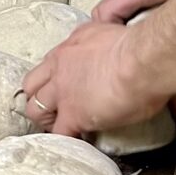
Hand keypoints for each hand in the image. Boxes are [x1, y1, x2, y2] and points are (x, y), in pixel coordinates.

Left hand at [23, 22, 162, 135]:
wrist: (143, 59)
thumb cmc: (139, 44)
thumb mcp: (111, 29)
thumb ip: (103, 33)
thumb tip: (113, 39)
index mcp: (70, 46)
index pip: (49, 64)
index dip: (53, 78)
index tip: (64, 86)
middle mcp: (59, 67)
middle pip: (32, 85)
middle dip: (39, 97)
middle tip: (53, 108)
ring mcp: (62, 92)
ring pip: (35, 109)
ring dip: (45, 120)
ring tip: (59, 128)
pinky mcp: (73, 114)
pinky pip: (60, 133)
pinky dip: (64, 141)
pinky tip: (75, 145)